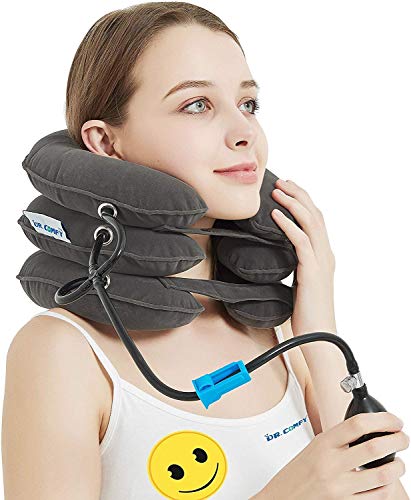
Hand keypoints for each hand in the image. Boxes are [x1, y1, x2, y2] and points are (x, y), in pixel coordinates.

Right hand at [258, 412, 407, 498]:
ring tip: (399, 463)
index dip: (382, 420)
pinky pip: (376, 496)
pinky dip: (388, 488)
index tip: (393, 421)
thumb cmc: (297, 473)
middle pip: (374, 447)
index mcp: (323, 444)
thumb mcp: (314, 448)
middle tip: (403, 438)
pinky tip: (387, 482)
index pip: (357, 424)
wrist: (281, 498)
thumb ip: (337, 440)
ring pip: (381, 474)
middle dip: (397, 440)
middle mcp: (331, 463)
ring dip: (398, 467)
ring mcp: (339, 486)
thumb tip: (365, 430)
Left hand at [271, 178, 336, 334]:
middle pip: (315, 214)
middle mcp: (326, 254)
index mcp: (324, 256)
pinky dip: (288, 225)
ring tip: (277, 191)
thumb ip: (297, 266)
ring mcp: (321, 261)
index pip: (316, 220)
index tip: (287, 189)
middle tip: (281, 181)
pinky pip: (301, 241)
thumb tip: (282, 256)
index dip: (303, 201)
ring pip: (310, 222)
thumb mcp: (302, 283)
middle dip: (298, 194)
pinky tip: (276, 215)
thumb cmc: (308, 313)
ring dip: (293, 203)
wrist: (318, 335)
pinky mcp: (312, 271)